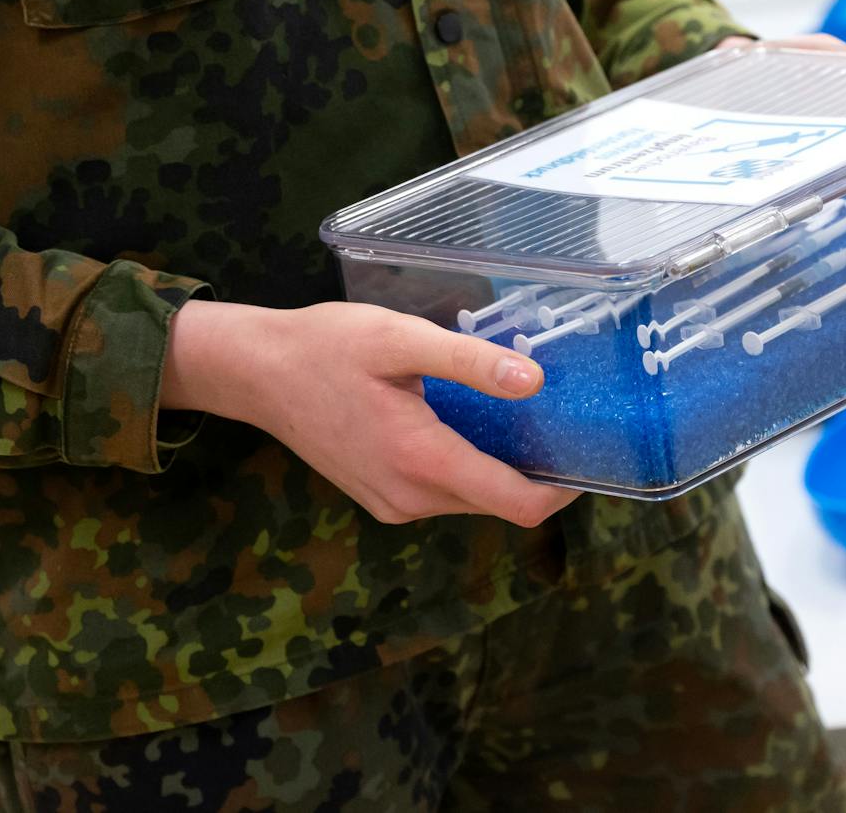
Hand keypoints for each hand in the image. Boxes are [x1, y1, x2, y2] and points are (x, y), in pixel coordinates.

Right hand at [163, 300, 579, 527]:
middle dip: (535, 469)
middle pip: (500, 502)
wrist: (257, 373)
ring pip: (471, 498)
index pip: (519, 505)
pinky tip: (463, 421)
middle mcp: (410, 498)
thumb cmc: (325, 347)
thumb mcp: (400, 340)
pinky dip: (465, 466)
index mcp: (422, 462)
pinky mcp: (381, 499)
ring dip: (499, 466)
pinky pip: (442, 492)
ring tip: (511, 411)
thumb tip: (534, 382)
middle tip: (556, 415)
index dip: (564, 487)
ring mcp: (393, 505)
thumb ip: (469, 361)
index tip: (588, 448)